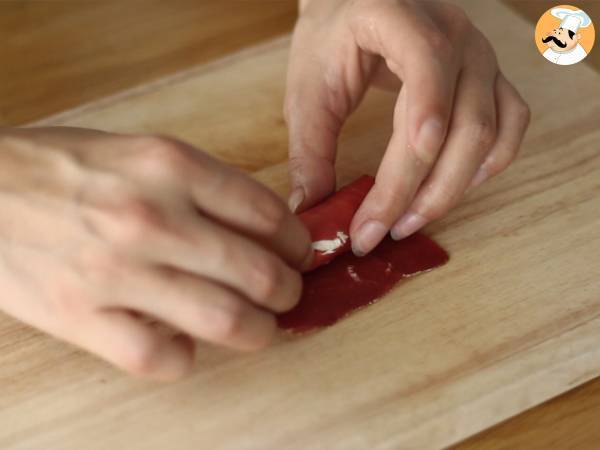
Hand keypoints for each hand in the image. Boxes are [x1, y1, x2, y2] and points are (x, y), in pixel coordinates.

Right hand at [0, 127, 311, 380]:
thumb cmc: (63, 167)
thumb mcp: (140, 151)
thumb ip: (201, 185)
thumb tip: (260, 227)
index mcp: (170, 166)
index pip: (267, 214)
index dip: (296, 242)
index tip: (298, 254)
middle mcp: (151, 217)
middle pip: (257, 271)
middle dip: (288, 291)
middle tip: (287, 295)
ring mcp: (117, 271)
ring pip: (223, 320)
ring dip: (257, 331)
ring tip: (260, 327)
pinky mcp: (82, 316)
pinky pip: (160, 357)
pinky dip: (185, 356)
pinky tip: (184, 342)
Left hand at [285, 0, 529, 254]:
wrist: (359, 1)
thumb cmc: (332, 39)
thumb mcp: (307, 88)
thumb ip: (309, 149)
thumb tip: (311, 210)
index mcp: (401, 20)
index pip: (424, 85)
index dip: (407, 159)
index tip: (378, 215)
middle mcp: (455, 34)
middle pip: (463, 125)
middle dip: (424, 192)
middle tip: (384, 232)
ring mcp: (480, 55)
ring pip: (490, 133)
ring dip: (454, 187)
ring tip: (411, 219)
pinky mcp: (490, 77)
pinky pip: (511, 124)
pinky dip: (489, 163)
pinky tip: (455, 186)